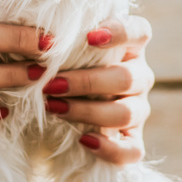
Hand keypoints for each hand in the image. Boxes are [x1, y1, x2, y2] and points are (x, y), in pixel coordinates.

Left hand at [42, 16, 154, 164]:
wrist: (66, 103)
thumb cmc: (66, 65)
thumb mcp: (68, 49)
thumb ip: (66, 41)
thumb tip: (42, 38)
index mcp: (130, 47)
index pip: (138, 32)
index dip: (119, 32)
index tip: (89, 37)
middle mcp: (140, 75)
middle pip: (127, 77)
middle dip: (86, 82)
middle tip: (51, 84)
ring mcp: (139, 108)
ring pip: (126, 112)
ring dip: (87, 111)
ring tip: (54, 109)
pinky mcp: (133, 138)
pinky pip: (132, 150)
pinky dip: (110, 148)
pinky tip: (84, 141)